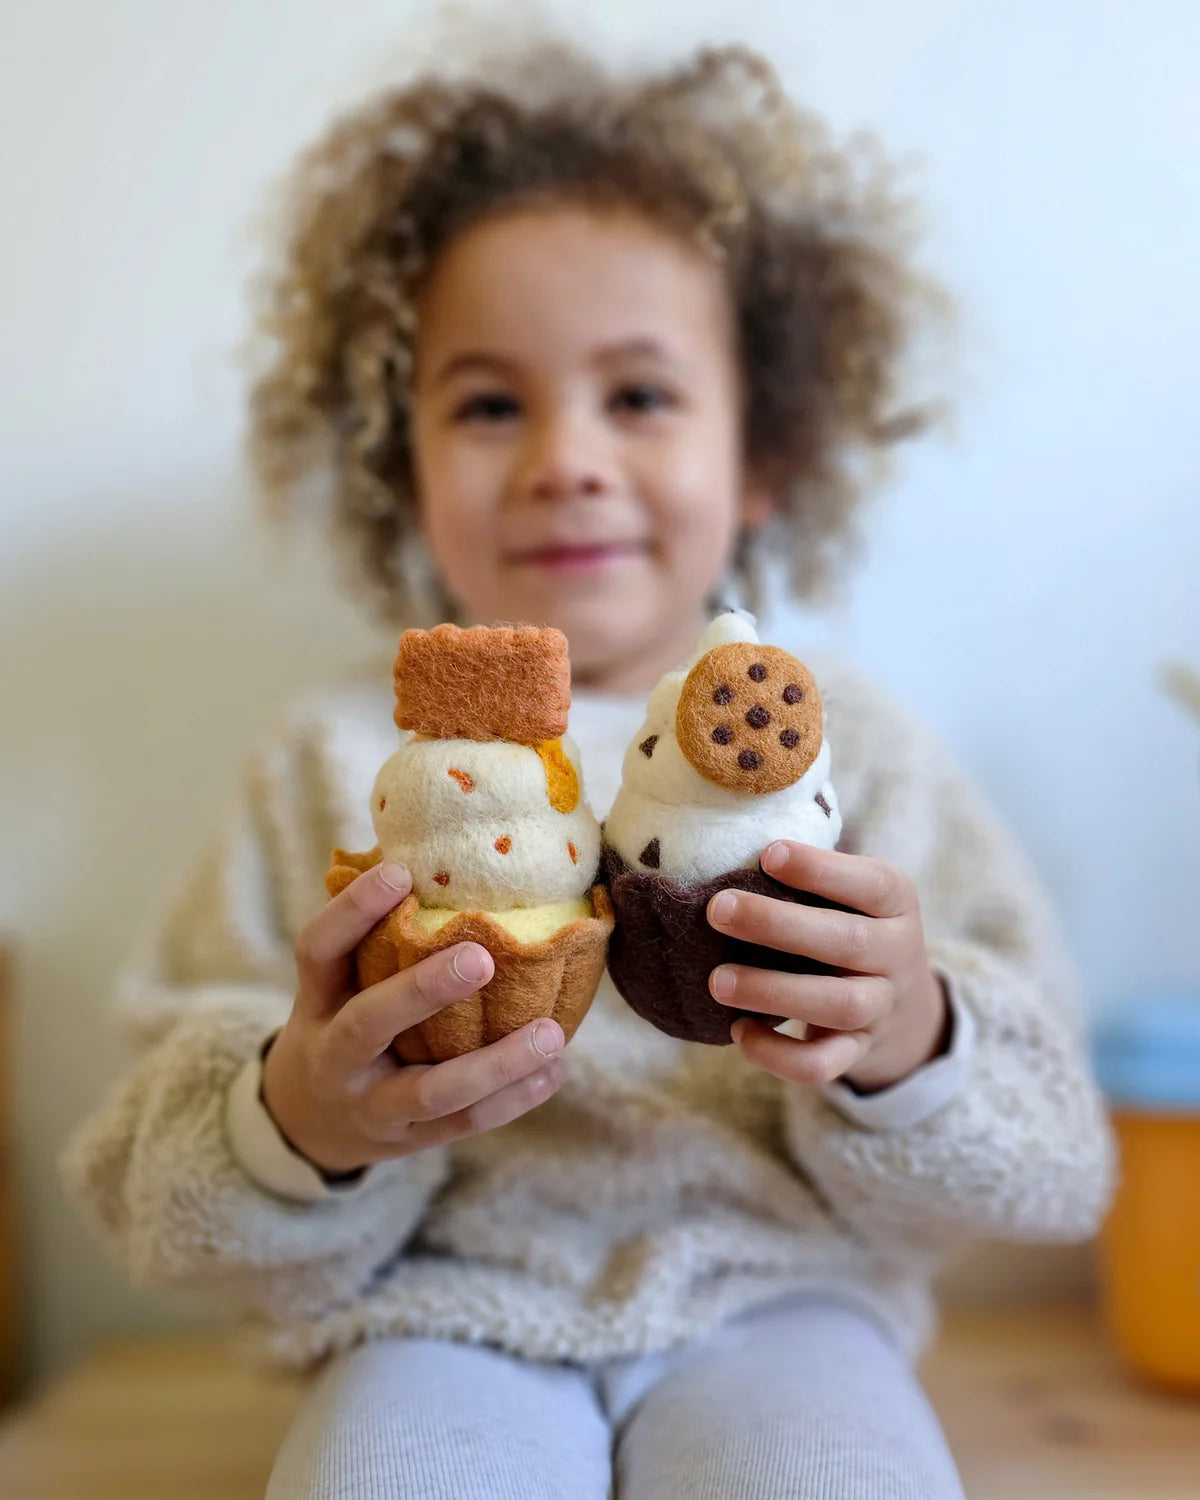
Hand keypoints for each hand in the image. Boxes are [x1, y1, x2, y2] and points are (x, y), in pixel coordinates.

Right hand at [261, 860, 567, 1175]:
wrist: (308, 1123)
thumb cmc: (341, 1022)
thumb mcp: (336, 984)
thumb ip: (375, 937)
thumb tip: (432, 853)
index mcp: (315, 1002)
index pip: (318, 950)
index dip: (353, 910)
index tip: (401, 871)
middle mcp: (334, 1056)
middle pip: (368, 1024)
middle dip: (423, 992)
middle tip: (481, 957)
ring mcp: (370, 1106)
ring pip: (431, 1092)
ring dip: (495, 1064)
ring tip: (551, 1033)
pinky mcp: (408, 1142)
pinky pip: (463, 1124)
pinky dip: (514, 1099)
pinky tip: (556, 1069)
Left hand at [706, 840, 949, 1092]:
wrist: (903, 1003)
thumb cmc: (852, 922)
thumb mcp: (853, 891)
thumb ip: (812, 871)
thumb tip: (729, 841)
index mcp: (896, 901)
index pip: (870, 884)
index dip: (820, 870)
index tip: (767, 853)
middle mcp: (897, 953)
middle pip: (847, 943)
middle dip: (778, 925)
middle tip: (717, 910)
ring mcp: (881, 1007)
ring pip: (838, 1005)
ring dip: (773, 992)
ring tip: (717, 980)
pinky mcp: (858, 1051)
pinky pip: (823, 1065)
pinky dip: (779, 1055)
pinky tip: (738, 1031)